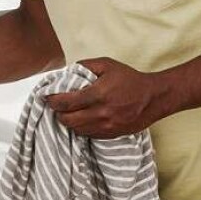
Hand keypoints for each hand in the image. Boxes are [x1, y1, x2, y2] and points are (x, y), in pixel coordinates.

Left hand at [45, 58, 162, 137]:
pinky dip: (80, 128)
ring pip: (76, 129)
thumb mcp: (107, 65)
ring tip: (67, 112)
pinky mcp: (110, 135)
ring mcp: (106, 126)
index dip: (52, 101)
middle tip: (56, 106)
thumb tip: (67, 72)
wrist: (153, 98)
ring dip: (68, 121)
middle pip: (68, 119)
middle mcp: (101, 113)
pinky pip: (87, 135)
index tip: (47, 97)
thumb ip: (85, 66)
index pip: (66, 103)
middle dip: (58, 113)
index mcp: (98, 94)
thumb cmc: (130, 79)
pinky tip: (80, 119)